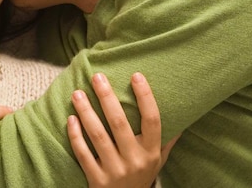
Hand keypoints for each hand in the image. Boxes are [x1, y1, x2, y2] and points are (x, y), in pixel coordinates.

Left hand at [67, 72, 178, 187]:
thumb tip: (181, 116)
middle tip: (97, 77)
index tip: (136, 75)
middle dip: (107, 98)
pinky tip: (71, 119)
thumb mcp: (158, 161)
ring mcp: (115, 170)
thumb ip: (166, 140)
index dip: (145, 97)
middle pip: (119, 123)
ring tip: (77, 94)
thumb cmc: (142, 177)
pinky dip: (76, 136)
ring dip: (86, 112)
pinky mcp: (97, 180)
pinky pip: (83, 154)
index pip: (152, 120)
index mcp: (151, 151)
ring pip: (98, 135)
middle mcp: (135, 160)